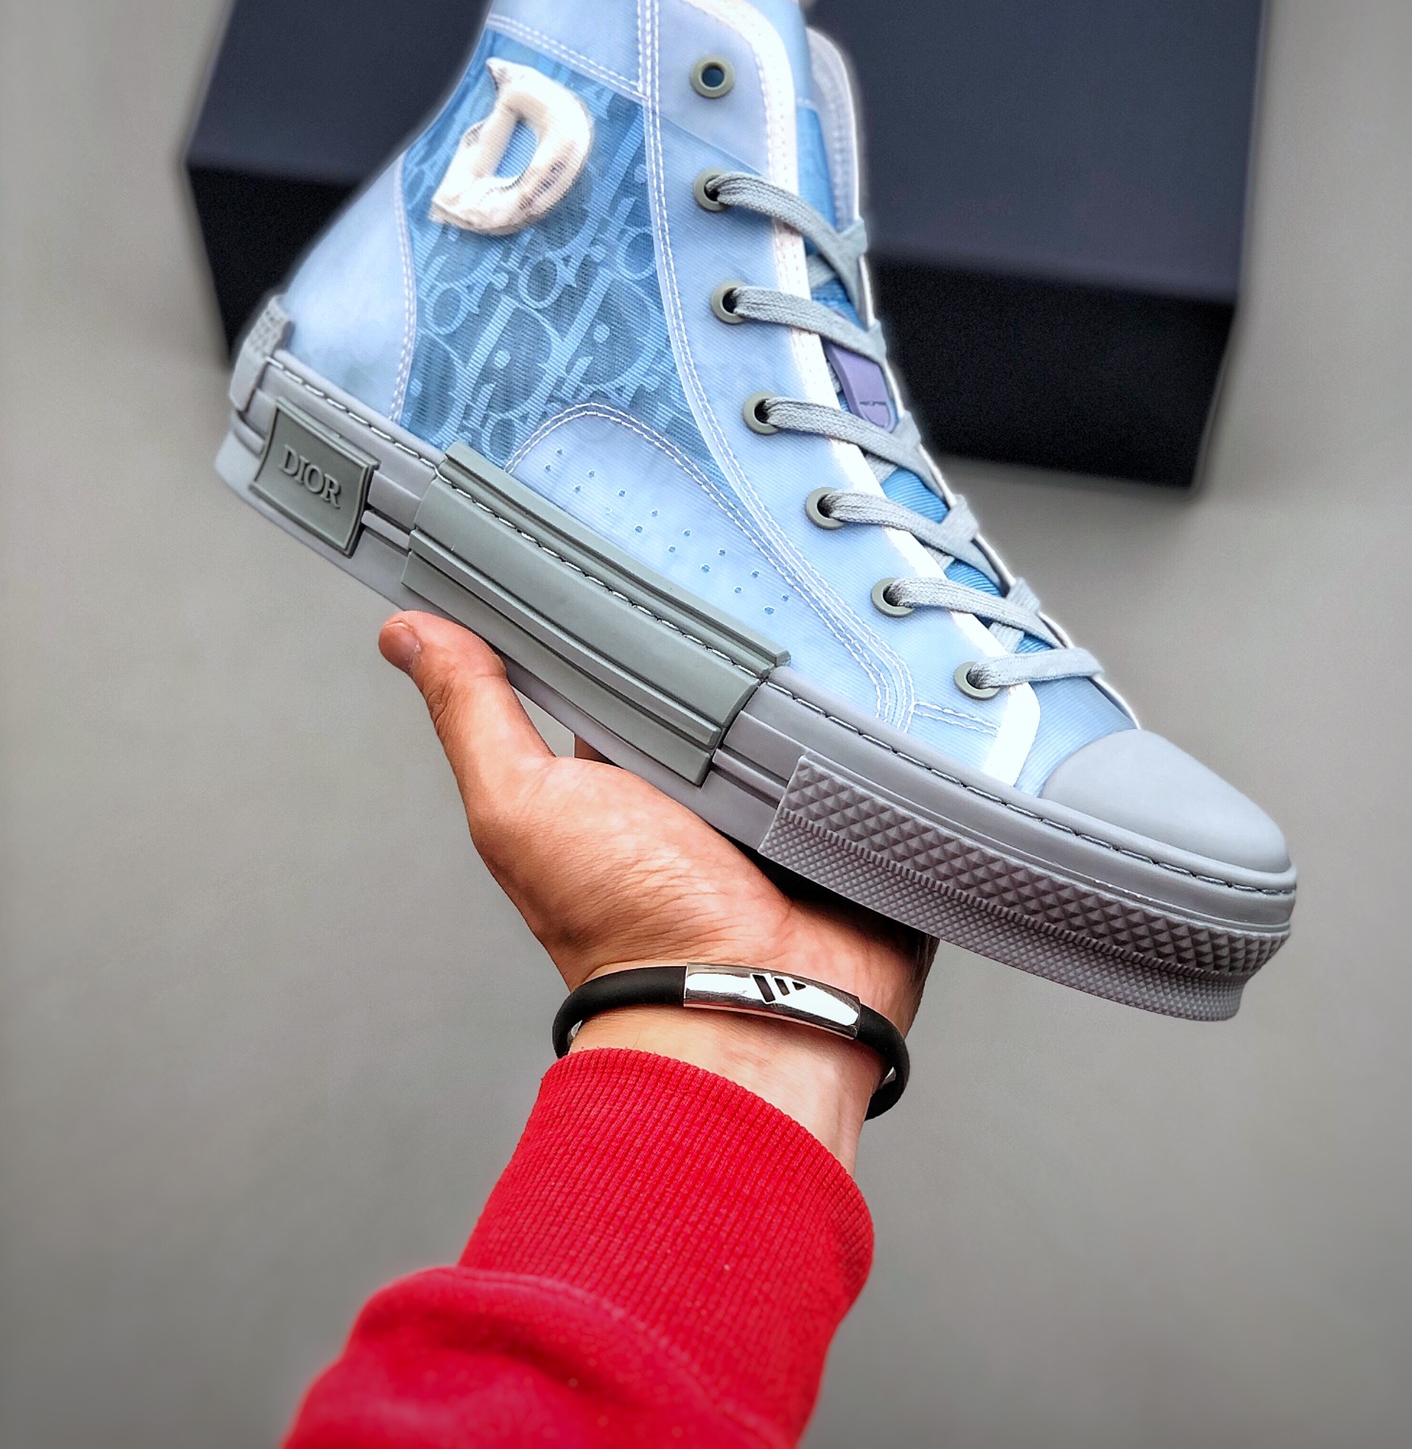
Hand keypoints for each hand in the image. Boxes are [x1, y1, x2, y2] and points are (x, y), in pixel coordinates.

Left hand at [380, 613, 932, 1166]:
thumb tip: (405, 632)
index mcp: (620, 772)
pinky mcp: (852, 808)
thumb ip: (473, 716)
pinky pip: (872, 736)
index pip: (624, 662)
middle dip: (734, 619)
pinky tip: (880, 657)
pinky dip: (874, 707)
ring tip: (822, 603)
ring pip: (801, 693)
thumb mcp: (524, 805)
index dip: (629, 605)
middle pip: (721, 670)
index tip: (638, 529)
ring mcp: (782, 795)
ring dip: (812, 659)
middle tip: (747, 560)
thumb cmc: (626, 925)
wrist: (753, 1007)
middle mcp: (701, 781)